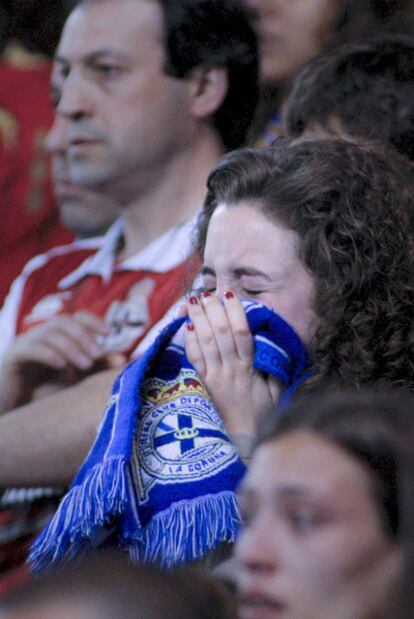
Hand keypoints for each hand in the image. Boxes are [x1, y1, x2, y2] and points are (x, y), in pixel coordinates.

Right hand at [0, 311, 110, 411]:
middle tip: (97, 355)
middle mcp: (39, 334)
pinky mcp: (13, 357)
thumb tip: (122, 360)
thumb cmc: (45, 391)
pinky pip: (32, 348)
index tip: (109, 333)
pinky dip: (49, 354)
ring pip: (49, 334)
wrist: (12, 408)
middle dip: (84, 337)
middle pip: (64, 323)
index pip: (74, 318)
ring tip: (85, 364)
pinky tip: (62, 366)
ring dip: (70, 347)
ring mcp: (24, 343)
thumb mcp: (75, 376)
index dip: (92, 321)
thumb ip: (95, 367)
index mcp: (54, 335)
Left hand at [184, 292, 280, 435]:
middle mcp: (229, 370)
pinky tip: (186, 326)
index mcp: (249, 370)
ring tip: (192, 301)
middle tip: (206, 292)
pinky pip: (194, 360)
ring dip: (198, 320)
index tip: (230, 294)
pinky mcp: (204, 385)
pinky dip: (189, 342)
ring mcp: (214, 377)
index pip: (242, 335)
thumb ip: (275, 369)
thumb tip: (274, 344)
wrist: (243, 443)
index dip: (235, 312)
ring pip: (204, 343)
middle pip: (220, 334)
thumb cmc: (263, 416)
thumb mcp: (277, 393)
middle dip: (212, 310)